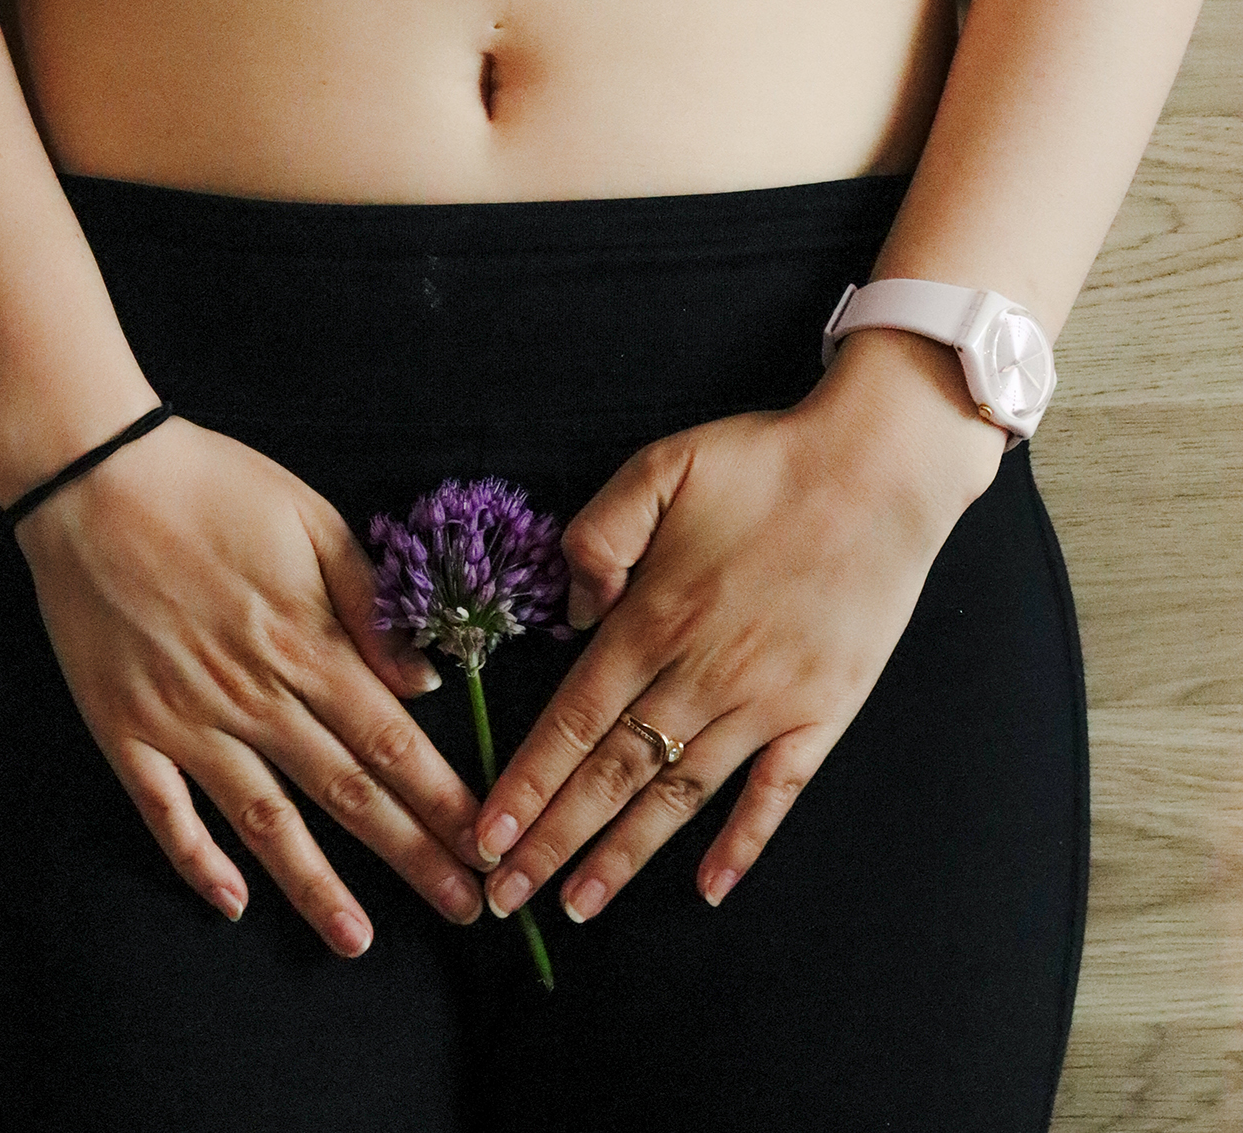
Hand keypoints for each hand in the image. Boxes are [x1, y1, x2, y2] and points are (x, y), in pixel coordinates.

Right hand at [14, 417, 490, 956]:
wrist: (90, 474)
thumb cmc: (211, 487)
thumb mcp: (311, 520)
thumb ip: (371, 605)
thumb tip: (425, 683)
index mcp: (306, 643)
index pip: (392, 740)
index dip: (442, 799)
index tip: (486, 845)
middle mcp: (252, 695)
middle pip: (346, 791)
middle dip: (411, 855)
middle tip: (462, 909)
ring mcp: (184, 719)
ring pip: (263, 819)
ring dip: (315, 885)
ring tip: (357, 941)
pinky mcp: (124, 728)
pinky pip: (164, 811)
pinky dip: (197, 862)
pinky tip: (233, 905)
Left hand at [474, 329, 1007, 920]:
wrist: (884, 468)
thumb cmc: (765, 462)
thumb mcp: (659, 468)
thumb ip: (596, 538)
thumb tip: (572, 614)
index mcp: (653, 618)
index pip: (571, 722)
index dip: (525, 785)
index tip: (485, 839)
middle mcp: (702, 674)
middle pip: (611, 774)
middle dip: (552, 841)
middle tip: (505, 897)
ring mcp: (766, 701)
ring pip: (679, 795)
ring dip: (624, 855)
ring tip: (578, 906)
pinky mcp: (823, 711)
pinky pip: (777, 793)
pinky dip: (743, 845)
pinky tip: (708, 890)